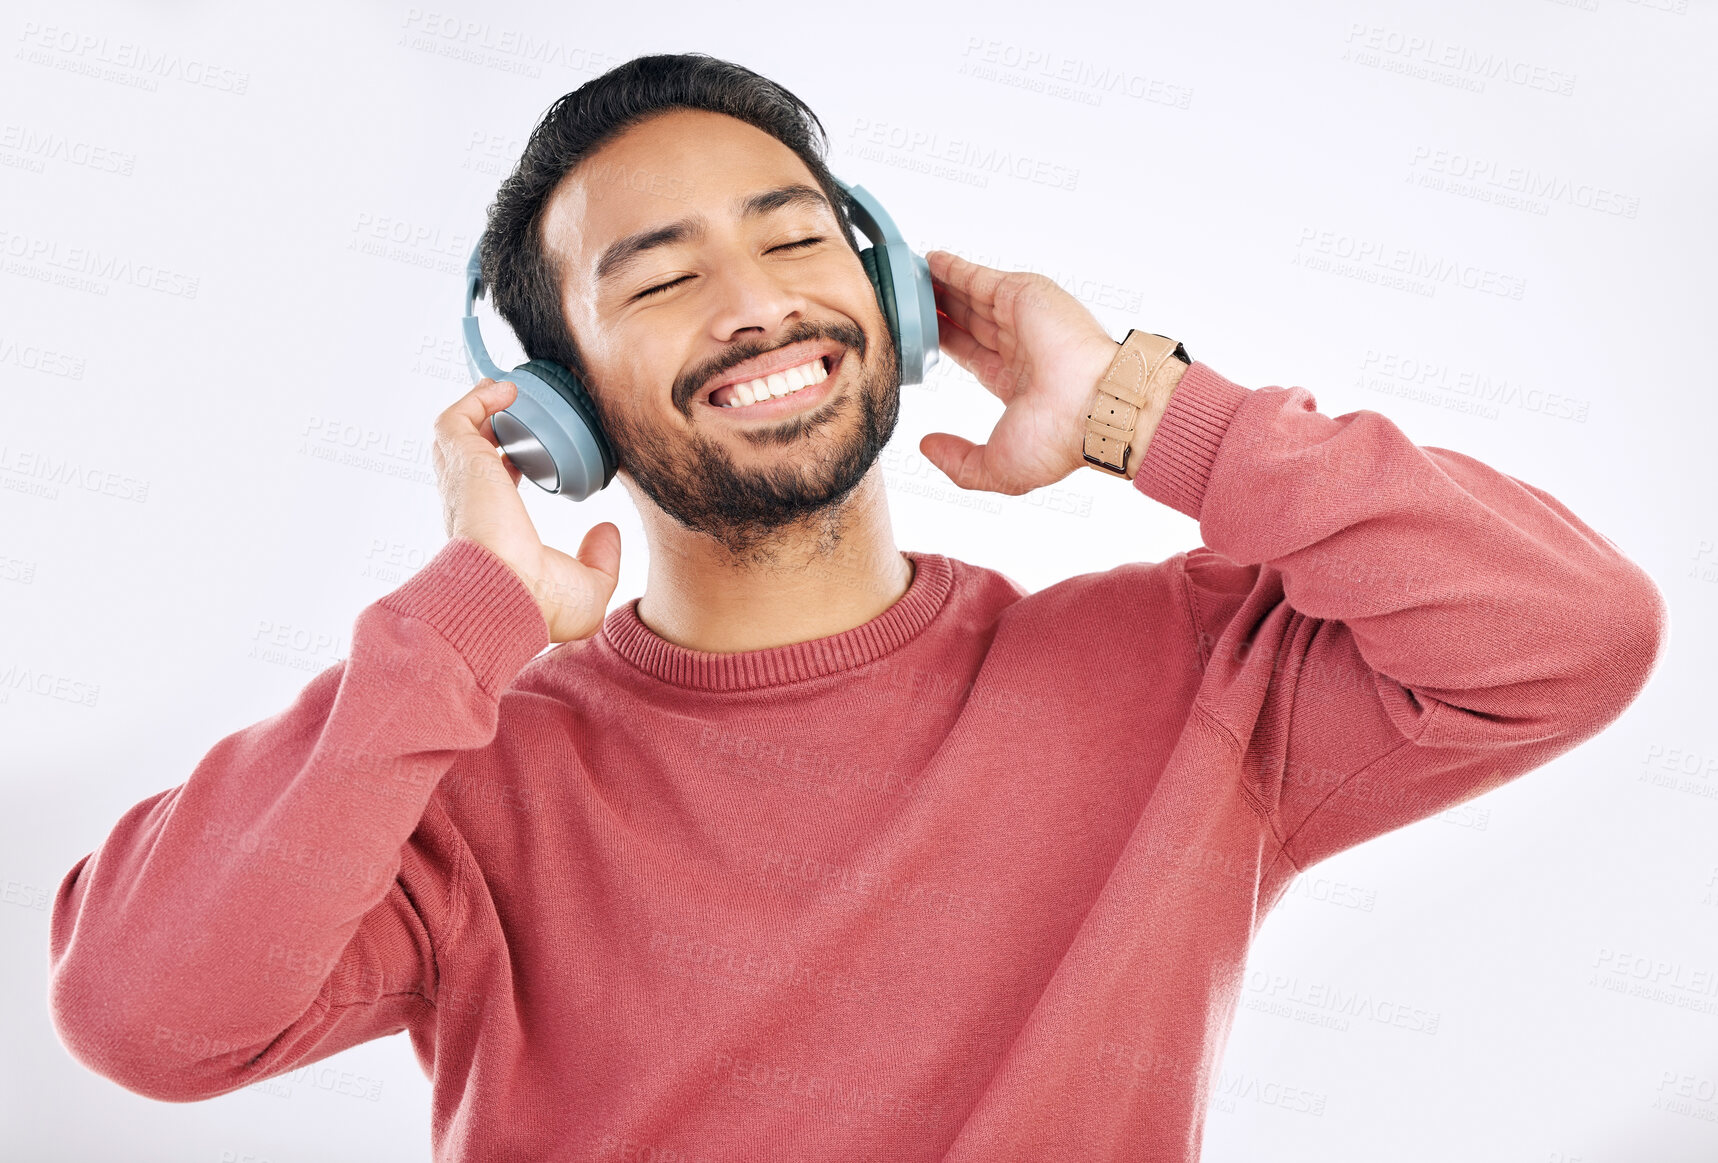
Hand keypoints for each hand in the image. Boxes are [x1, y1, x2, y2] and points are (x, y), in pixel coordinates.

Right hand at [432, 378, 620, 642]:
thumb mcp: (589, 587)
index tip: (529, 453)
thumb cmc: (539, 607)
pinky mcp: (462, 464)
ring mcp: (462, 485)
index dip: (508, 465)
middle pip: (468, 455)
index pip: (491, 491)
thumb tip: (606, 530)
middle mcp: (470, 508)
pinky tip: (507, 389)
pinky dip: (477, 399)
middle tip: (516, 407)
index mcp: (492, 534)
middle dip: (489, 428)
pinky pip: (455, 419)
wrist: (507, 600)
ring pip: (457, 434)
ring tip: (511, 389)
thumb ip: (601, 558)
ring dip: (481, 408)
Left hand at [922, 250, 1121, 493]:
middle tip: (908, 301)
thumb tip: (927, 446)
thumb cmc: (1059, 440)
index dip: (944, 343)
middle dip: (940, 311)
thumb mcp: (998, 467)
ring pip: (971, 297)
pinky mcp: (1023, 294)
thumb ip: (959, 461)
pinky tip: (931, 261)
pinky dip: (955, 268)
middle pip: (968, 322)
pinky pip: (980, 278)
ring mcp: (1023, 318)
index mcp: (1018, 382)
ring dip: (942, 286)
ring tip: (911, 278)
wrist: (1097, 407)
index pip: (971, 355)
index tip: (918, 336)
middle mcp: (1020, 347)